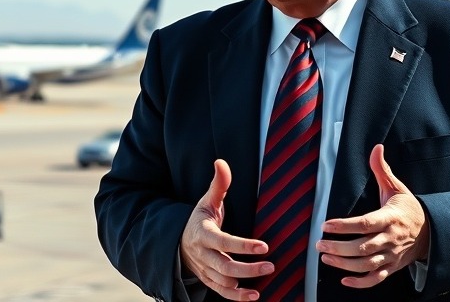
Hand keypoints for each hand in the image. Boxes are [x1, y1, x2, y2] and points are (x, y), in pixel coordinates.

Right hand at [180, 159, 274, 300]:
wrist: (179, 243)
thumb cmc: (199, 220)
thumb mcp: (206, 202)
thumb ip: (218, 184)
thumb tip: (221, 162)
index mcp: (203, 234)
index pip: (223, 242)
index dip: (243, 246)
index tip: (264, 246)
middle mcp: (203, 254)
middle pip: (225, 266)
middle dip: (248, 268)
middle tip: (271, 265)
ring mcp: (205, 270)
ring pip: (224, 281)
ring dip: (245, 282)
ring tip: (267, 274)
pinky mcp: (208, 280)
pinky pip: (221, 293)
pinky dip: (237, 297)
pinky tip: (255, 296)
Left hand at [316, 144, 429, 287]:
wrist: (432, 232)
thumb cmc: (408, 209)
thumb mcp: (396, 188)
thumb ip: (382, 170)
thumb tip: (376, 147)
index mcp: (389, 218)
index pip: (364, 223)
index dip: (344, 226)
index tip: (326, 225)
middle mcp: (390, 239)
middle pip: (362, 247)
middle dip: (338, 248)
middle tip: (319, 244)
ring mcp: (391, 256)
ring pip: (366, 265)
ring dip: (344, 264)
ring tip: (325, 257)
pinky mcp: (392, 267)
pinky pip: (376, 279)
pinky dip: (360, 283)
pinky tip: (343, 279)